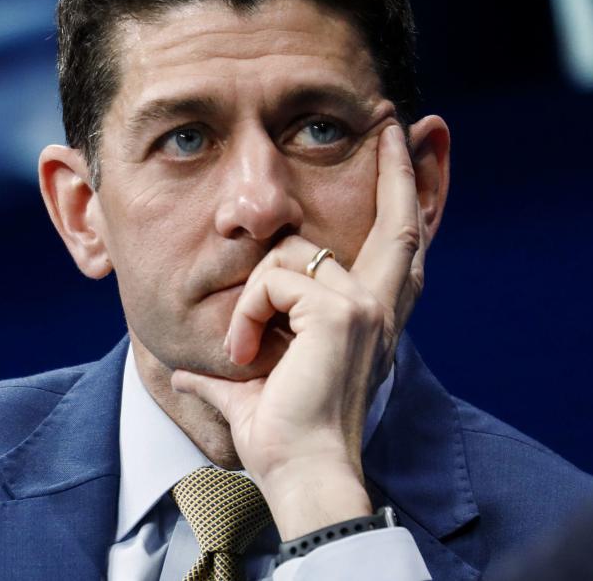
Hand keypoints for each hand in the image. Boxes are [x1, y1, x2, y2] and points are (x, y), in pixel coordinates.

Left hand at [169, 124, 427, 538]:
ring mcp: (365, 304)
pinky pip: (272, 281)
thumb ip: (229, 371)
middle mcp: (381, 304)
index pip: (399, 240)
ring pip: (291, 253)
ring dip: (254, 302)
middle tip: (395, 118)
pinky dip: (248, 316)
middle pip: (401, 218)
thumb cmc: (283, 438)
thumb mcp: (254, 386)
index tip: (407, 141)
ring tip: (248, 352)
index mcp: (371, 317)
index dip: (405, 192)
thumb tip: (185, 377)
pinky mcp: (341, 311)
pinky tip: (249, 354)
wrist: (300, 472)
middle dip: (400, 165)